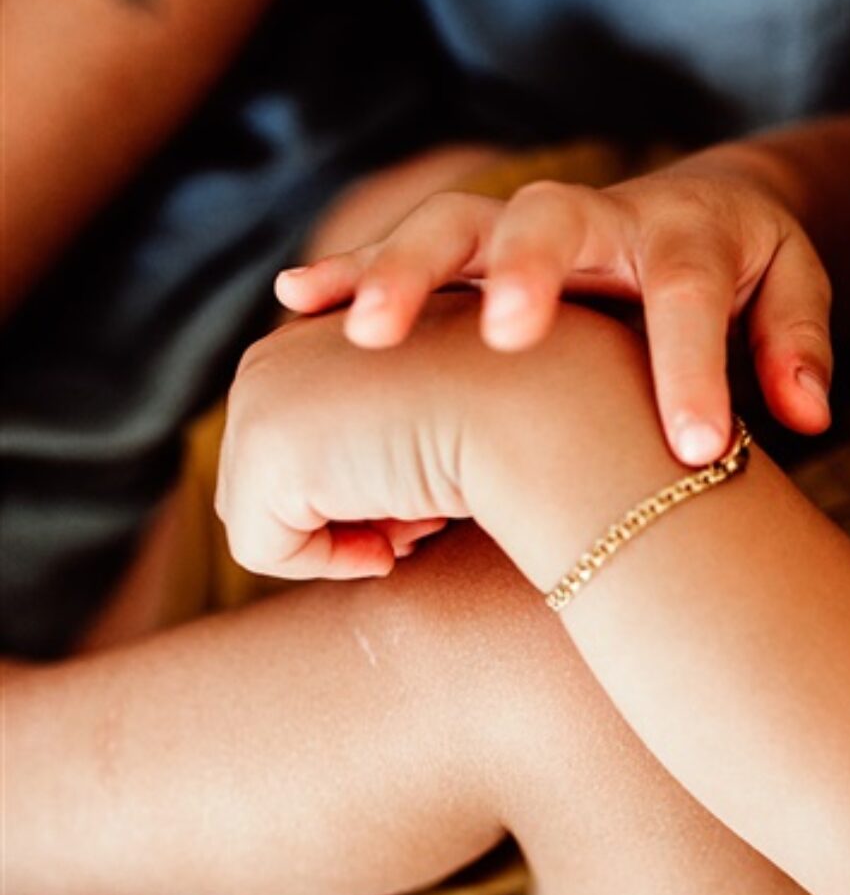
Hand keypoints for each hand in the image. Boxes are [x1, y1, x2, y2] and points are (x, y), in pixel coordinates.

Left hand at [216, 295, 652, 580]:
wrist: (545, 404)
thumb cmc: (528, 410)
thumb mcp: (449, 405)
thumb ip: (397, 426)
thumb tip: (378, 512)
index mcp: (318, 331)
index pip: (309, 445)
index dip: (370, 484)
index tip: (438, 480)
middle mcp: (274, 356)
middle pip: (277, 483)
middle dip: (350, 513)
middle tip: (430, 513)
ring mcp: (260, 403)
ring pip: (265, 516)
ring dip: (347, 535)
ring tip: (422, 517)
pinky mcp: (267, 455)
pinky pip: (265, 550)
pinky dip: (332, 563)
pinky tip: (399, 537)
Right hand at [275, 149, 833, 464]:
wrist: (689, 210)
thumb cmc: (740, 270)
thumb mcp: (788, 291)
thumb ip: (796, 345)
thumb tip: (805, 412)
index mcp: (685, 233)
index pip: (689, 293)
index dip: (693, 368)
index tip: (698, 448)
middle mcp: (596, 216)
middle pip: (552, 221)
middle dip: (528, 275)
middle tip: (508, 337)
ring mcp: (523, 224)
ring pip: (458, 226)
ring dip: (410, 271)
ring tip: (367, 332)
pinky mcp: (472, 246)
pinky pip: (402, 247)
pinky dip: (353, 270)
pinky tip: (300, 304)